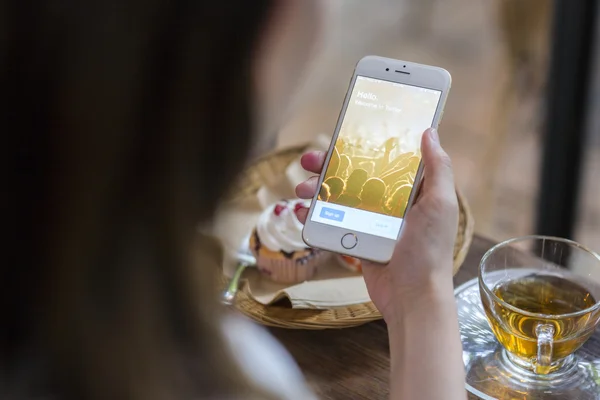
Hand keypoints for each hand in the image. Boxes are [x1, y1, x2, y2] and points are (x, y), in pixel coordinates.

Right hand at [295, 128, 457, 323]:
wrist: (412, 297)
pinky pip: (334, 222)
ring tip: (301, 189)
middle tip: (309, 161)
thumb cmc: (429, 250)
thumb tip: (429, 132)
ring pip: (340, 197)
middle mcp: (391, 202)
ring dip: (317, 190)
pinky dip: (316, 215)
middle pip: (356, 175)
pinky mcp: (358, 240)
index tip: (342, 136)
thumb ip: (438, 169)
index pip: (384, 159)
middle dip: (330, 166)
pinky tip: (303, 212)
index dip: (363, 146)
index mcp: (412, 190)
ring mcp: (372, 221)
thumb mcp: (440, 205)